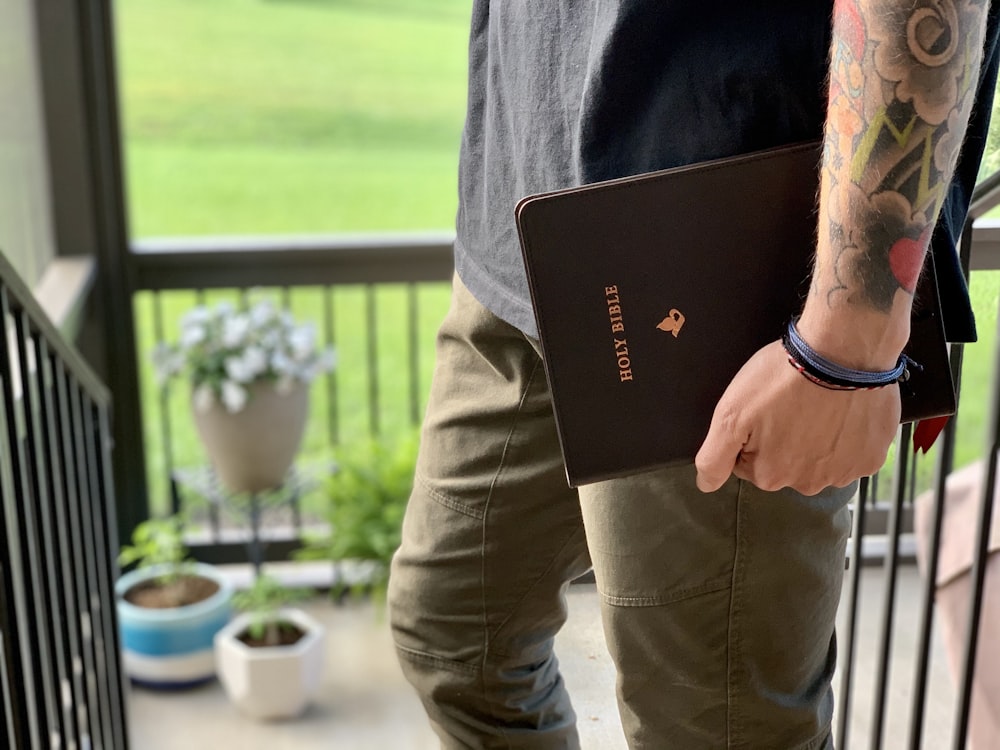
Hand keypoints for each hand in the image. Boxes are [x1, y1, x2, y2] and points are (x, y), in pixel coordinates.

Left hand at [694, 340, 900, 495]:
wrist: (843, 349)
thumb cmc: (783, 378)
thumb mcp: (731, 414)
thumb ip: (714, 457)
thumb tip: (706, 485)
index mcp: (771, 476)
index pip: (749, 463)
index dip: (751, 433)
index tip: (761, 411)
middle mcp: (808, 483)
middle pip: (785, 463)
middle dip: (783, 438)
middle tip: (789, 404)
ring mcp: (844, 472)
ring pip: (820, 459)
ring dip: (817, 438)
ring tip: (816, 404)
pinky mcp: (872, 456)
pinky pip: (853, 452)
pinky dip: (847, 435)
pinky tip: (842, 410)